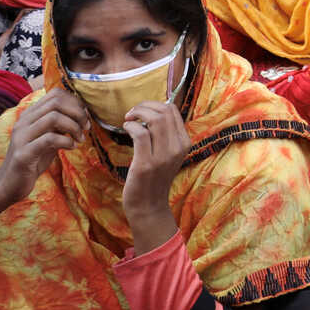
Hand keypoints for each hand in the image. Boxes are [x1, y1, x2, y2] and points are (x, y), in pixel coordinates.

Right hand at [0, 89, 88, 202]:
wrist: (10, 184)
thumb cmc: (33, 159)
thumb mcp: (49, 137)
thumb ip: (60, 124)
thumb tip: (82, 114)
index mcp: (30, 115)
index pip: (55, 94)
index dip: (75, 102)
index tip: (84, 117)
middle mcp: (24, 121)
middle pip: (56, 102)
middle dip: (78, 113)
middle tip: (86, 128)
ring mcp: (21, 136)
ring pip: (53, 117)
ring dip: (74, 127)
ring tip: (80, 139)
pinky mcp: (23, 153)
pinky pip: (49, 139)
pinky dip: (67, 141)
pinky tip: (72, 147)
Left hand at [121, 99, 189, 225]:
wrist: (148, 205)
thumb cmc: (154, 177)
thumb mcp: (168, 154)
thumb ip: (166, 135)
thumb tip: (153, 111)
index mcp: (184, 143)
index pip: (173, 111)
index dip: (155, 104)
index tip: (142, 111)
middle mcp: (177, 148)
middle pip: (165, 112)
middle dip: (145, 106)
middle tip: (132, 113)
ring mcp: (163, 157)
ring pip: (154, 120)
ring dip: (137, 113)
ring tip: (128, 119)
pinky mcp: (146, 164)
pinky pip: (140, 133)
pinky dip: (130, 126)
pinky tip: (126, 128)